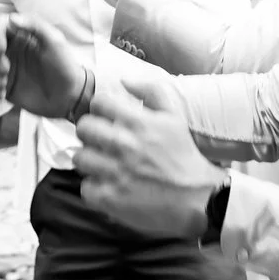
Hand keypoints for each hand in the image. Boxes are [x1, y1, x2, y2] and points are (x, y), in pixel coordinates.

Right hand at [0, 12, 89, 115]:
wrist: (69, 97)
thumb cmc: (65, 67)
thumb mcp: (55, 42)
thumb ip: (35, 26)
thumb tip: (12, 18)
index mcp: (21, 36)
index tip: (1, 49)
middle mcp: (10, 50)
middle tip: (7, 70)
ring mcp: (5, 69)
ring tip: (6, 83)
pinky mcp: (4, 87)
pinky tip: (3, 94)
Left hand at [76, 85, 222, 239]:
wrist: (198, 198)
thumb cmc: (184, 157)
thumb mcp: (175, 118)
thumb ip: (152, 92)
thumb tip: (124, 81)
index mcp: (139, 123)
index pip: (99, 103)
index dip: (100, 109)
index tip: (106, 118)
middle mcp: (125, 146)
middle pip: (84, 128)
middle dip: (90, 133)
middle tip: (100, 141)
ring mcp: (116, 173)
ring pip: (80, 157)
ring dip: (90, 161)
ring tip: (103, 164)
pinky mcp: (111, 198)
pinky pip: (86, 187)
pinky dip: (95, 188)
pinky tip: (108, 186)